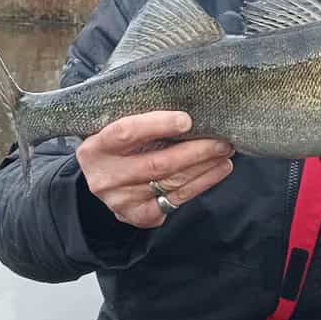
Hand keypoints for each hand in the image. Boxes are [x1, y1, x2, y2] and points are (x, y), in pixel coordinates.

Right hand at [76, 111, 234, 228]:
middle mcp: (106, 177)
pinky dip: (202, 183)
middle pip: (157, 164)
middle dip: (196, 151)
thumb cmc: (120, 145)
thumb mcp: (119, 127)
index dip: (158, 125)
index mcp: (95, 148)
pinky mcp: (139, 215)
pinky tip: (218, 170)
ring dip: (205, 167)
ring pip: (172, 183)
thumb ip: (143, 118)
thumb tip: (187, 104)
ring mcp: (122, 201)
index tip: (187, 120)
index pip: (126, 132)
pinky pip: (177, 200)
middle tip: (222, 141)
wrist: (104, 179)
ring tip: (225, 153)